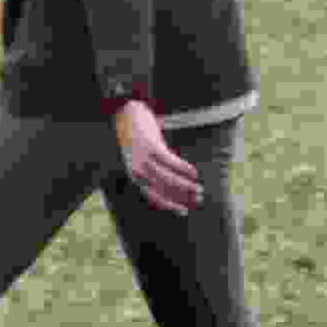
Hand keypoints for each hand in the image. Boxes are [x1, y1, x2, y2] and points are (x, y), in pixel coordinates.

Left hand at [112, 97, 202, 216]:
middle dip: (181, 197)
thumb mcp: (142, 157)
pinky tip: (194, 172)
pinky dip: (183, 168)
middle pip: (162, 189)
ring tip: (199, 189)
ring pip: (167, 177)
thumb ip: (154, 170)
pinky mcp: (151, 146)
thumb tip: (174, 182)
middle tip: (197, 200)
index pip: (153, 196)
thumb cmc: (137, 137)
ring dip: (185, 185)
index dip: (170, 205)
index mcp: (135, 175)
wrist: (127, 114)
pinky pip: (170, 161)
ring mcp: (143, 158)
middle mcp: (137, 170)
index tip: (184, 212)